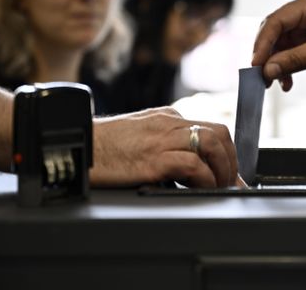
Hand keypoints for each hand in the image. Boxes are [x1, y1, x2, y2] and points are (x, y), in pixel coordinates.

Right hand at [90, 107, 236, 187]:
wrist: (75, 146)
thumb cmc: (103, 148)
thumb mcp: (140, 136)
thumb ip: (165, 143)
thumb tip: (190, 167)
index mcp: (167, 117)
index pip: (210, 128)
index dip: (226, 152)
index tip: (229, 171)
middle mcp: (168, 123)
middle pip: (218, 133)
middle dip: (230, 159)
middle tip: (230, 181)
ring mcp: (161, 138)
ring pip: (211, 143)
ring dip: (222, 168)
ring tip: (219, 186)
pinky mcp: (152, 158)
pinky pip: (191, 163)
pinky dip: (204, 177)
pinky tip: (202, 188)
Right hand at [252, 0, 305, 90]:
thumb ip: (296, 60)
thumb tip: (268, 70)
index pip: (276, 21)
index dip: (263, 43)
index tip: (256, 64)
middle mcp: (305, 10)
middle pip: (274, 32)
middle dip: (268, 55)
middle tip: (261, 76)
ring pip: (280, 44)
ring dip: (277, 64)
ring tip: (275, 83)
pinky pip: (290, 52)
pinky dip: (287, 66)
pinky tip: (288, 81)